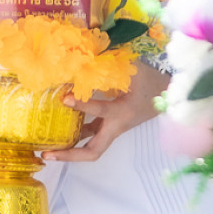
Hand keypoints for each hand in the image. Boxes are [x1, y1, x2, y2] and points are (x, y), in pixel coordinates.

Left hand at [44, 63, 160, 162]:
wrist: (167, 95)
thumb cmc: (150, 81)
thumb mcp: (132, 69)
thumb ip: (109, 65)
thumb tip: (82, 59)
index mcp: (124, 112)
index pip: (101, 111)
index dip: (82, 105)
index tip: (64, 98)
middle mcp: (116, 126)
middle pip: (93, 151)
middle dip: (70, 154)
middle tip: (47, 154)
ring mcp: (112, 128)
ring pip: (90, 146)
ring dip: (69, 149)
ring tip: (45, 149)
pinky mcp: (109, 125)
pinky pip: (90, 134)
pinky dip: (74, 133)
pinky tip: (57, 127)